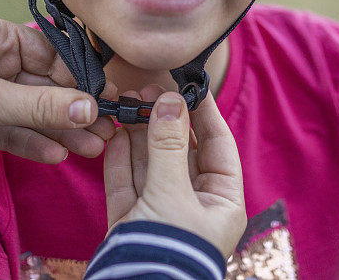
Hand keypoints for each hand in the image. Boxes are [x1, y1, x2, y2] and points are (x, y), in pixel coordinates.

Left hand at [0, 14, 115, 162]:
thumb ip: (42, 105)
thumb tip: (92, 109)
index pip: (47, 54)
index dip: (77, 77)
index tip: (104, 96)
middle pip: (44, 86)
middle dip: (74, 109)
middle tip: (107, 128)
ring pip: (32, 112)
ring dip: (61, 130)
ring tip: (92, 148)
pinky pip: (14, 131)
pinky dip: (34, 143)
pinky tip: (58, 155)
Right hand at [104, 88, 246, 258]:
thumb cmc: (166, 252)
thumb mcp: (170, 193)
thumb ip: (167, 145)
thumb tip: (170, 100)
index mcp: (221, 202)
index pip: (217, 145)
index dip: (203, 113)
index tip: (188, 85)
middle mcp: (194, 206)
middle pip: (182, 152)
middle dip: (165, 121)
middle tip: (148, 90)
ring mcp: (162, 213)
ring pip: (152, 164)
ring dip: (140, 134)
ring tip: (129, 102)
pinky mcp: (132, 221)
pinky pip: (128, 182)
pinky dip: (121, 158)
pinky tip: (116, 132)